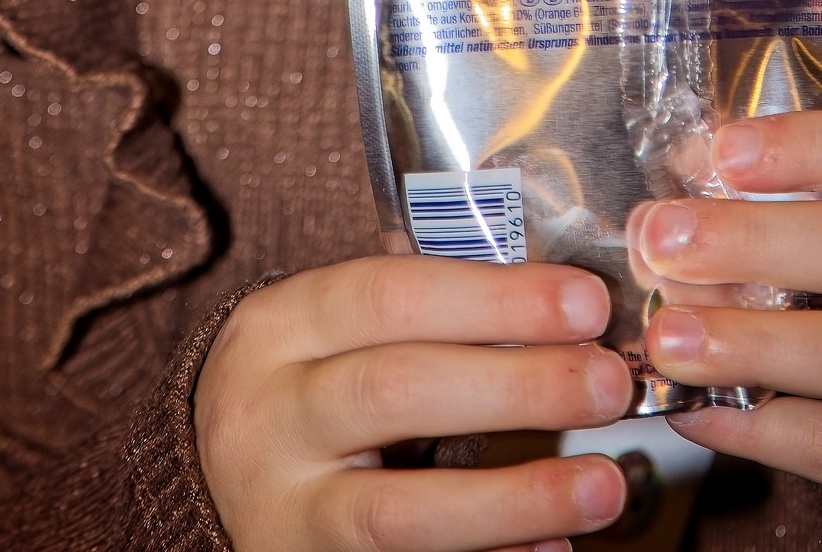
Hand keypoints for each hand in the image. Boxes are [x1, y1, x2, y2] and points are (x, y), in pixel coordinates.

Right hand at [193, 253, 631, 551]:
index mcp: (281, 326)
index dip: (495, 298)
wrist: (213, 480)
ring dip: (513, 497)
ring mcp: (283, 511)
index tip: (585, 304)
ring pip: (397, 512)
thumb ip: (424, 303)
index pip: (389, 294)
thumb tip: (557, 301)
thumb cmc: (308, 383)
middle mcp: (269, 417)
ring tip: (604, 485)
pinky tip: (554, 548)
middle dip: (516, 387)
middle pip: (394, 393)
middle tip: (608, 383)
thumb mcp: (334, 325)